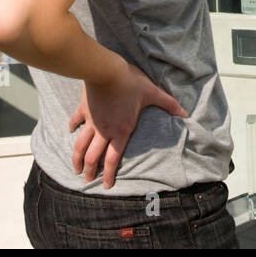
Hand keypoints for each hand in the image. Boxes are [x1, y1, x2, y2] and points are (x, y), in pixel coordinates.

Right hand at [69, 59, 187, 188]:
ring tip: (76, 168)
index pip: (112, 159)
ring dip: (77, 158)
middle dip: (89, 172)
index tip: (106, 186)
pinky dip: (72, 128)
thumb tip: (185, 113)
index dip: (108, 175)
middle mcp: (104, 130)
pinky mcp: (83, 110)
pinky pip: (75, 122)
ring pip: (81, 145)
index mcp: (121, 131)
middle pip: (93, 157)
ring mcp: (91, 121)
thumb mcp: (152, 93)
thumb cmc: (130, 83)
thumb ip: (168, 105)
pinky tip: (70, 132)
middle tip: (87, 181)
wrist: (106, 70)